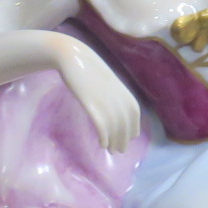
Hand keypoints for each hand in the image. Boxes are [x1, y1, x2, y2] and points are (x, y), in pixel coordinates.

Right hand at [55, 37, 140, 152]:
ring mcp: (104, 100)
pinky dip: (104, 136)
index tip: (130, 139)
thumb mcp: (108, 81)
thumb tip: (117, 111)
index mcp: (123, 91)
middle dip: (124, 139)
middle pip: (125, 124)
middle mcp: (117, 97)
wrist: (73, 56)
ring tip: (110, 150)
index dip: (133, 129)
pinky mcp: (90, 103)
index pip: (134, 115)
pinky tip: (102, 144)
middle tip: (119, 150)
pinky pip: (101, 124)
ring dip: (114, 141)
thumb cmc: (89, 69)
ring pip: (114, 127)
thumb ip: (115, 94)